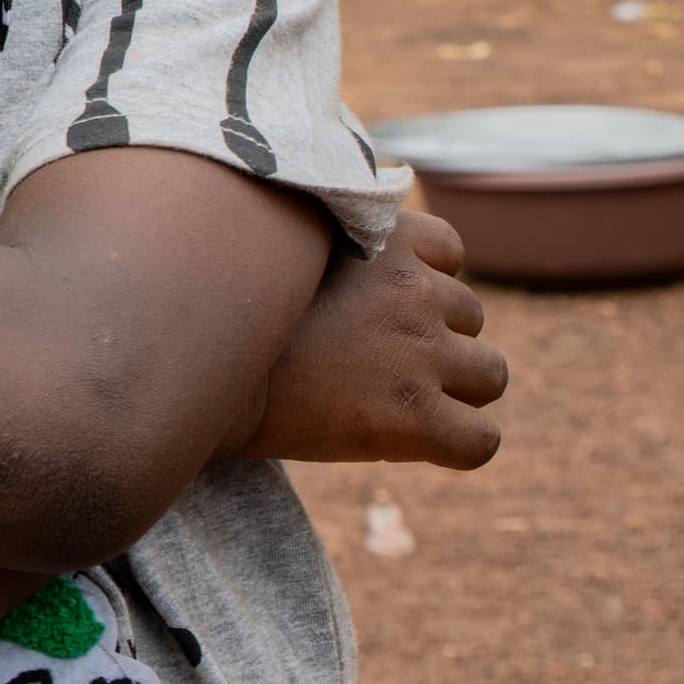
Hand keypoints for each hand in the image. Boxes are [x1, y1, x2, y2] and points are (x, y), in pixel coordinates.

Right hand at [238, 209, 509, 467]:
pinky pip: (480, 441)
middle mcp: (413, 288)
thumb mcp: (285, 247)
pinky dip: (458, 446)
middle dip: (434, 340)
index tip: (376, 308)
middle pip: (471, 316)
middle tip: (372, 363)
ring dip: (454, 389)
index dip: (422, 284)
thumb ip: (332, 240)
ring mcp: (420, 352)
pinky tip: (415, 445)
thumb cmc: (225, 313)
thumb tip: (355, 249)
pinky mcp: (414, 416)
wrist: (193, 373)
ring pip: (490, 374)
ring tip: (395, 401)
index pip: (450, 251)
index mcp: (384, 236)